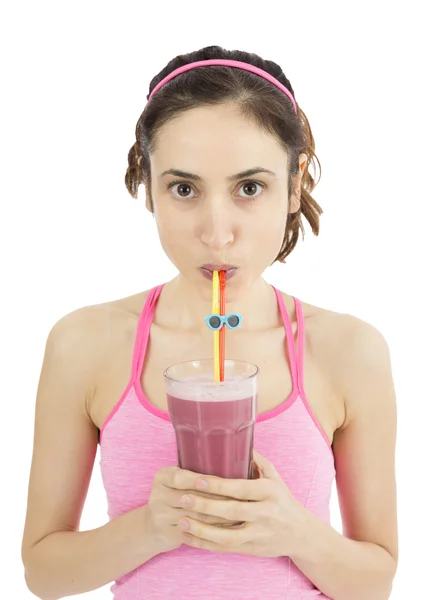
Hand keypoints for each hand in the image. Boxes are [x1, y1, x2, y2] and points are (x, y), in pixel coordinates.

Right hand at [144, 465, 240, 553]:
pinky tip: (230, 529)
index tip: (223, 481)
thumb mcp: (178, 480)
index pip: (182, 478)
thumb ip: (196, 473)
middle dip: (219, 499)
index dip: (201, 481)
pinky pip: (195, 533)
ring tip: (242, 513)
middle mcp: (158, 496)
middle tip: (243, 498)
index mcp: (162, 477)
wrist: (152, 527)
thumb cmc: (176, 496)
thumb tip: (234, 465)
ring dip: (221, 516)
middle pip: (192, 498)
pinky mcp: (167, 535)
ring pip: (197, 517)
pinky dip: (214, 530)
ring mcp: (161, 517)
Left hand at [175, 451, 306, 556]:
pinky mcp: (252, 549)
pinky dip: (205, 545)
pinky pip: (226, 549)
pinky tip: (188, 538)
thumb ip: (256, 460)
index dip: (218, 485)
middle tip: (183, 498)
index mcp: (269, 492)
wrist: (301, 533)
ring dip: (202, 530)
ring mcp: (258, 534)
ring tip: (182, 521)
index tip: (197, 480)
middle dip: (205, 506)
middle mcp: (265, 513)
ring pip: (228, 536)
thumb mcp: (274, 476)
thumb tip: (235, 440)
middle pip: (232, 511)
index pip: (241, 488)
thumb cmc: (282, 499)